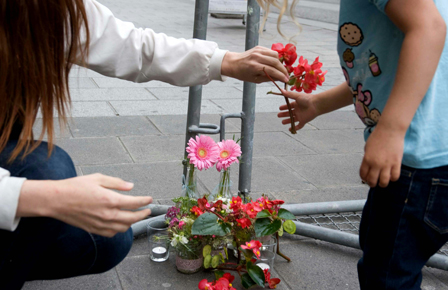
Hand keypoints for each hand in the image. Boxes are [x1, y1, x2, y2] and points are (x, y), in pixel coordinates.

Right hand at [20, 174, 152, 236]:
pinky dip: (119, 229)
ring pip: (123, 228)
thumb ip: (117, 183)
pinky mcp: (94, 229)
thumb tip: (131, 186)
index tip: (150, 199)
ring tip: (135, 216)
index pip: (134, 203)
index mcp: (110, 199)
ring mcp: (101, 223)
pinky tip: (121, 224)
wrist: (56, 200)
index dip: (145, 201)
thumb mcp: (98, 178)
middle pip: (132, 218)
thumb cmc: (75, 187)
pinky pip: (112, 233)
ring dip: (132, 222)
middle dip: (143, 214)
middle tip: (148, 210)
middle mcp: (107, 214)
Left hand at [221, 46, 288, 83]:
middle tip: (286, 75)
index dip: (281, 76)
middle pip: (275, 62)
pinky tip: (275, 63)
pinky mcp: (259, 47)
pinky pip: (271, 52)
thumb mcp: (255, 79)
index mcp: (254, 66)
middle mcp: (257, 57)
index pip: (272, 71)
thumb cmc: (243, 74)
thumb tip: (280, 78)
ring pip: (275, 55)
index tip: (286, 80)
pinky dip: (275, 58)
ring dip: (280, 63)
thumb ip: (268, 78)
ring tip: (281, 70)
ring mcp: (258, 51)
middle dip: (283, 70)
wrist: (234, 63)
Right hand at [277, 89, 318, 130]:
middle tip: (278, 115)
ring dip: (288, 121)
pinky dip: (294, 128)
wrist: (316, 104)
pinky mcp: (303, 121)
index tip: (279, 108)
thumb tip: (281, 90)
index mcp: (296, 104)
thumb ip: (289, 94)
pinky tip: (290, 130)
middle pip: (290, 113)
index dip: (284, 107)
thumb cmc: (307, 99)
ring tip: (282, 122)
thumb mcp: (296, 96)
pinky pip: (299, 126)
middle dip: (284, 114)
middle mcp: (298, 110)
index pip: (289, 106)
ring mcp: (301, 116)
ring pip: (293, 119)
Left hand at [359, 126, 403, 187]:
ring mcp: (387, 164)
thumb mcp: (367, 147)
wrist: (390, 130)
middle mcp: (376, 163)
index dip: (364, 178)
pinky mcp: (397, 163)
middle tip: (373, 183)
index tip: (366, 179)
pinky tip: (391, 176)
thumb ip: (367, 158)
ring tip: (382, 183)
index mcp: (367, 159)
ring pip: (384, 181)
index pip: (363, 174)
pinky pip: (395, 176)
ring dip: (382, 184)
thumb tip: (369, 167)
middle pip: (372, 180)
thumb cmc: (377, 137)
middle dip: (372, 184)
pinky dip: (393, 179)